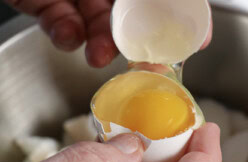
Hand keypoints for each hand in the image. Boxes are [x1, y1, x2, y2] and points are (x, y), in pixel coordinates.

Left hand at [4, 0, 212, 67]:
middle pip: (133, 17)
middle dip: (138, 42)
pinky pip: (60, 25)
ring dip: (101, 44)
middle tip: (146, 65)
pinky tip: (69, 35)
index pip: (163, 1)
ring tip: (100, 56)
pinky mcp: (46, 3)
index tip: (196, 41)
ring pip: (97, 26)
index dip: (181, 18)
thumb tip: (190, 2)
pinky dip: (64, 35)